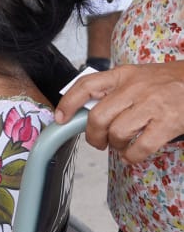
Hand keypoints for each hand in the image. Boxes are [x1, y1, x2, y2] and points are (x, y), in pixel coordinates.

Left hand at [55, 62, 183, 163]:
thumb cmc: (170, 83)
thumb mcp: (139, 77)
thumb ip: (116, 90)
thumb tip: (88, 113)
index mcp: (124, 74)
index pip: (87, 85)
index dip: (68, 103)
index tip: (60, 118)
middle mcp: (135, 88)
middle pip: (98, 117)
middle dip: (93, 136)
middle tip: (99, 142)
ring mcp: (152, 105)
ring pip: (116, 133)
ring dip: (115, 146)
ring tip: (122, 145)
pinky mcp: (167, 123)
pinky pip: (139, 148)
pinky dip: (132, 157)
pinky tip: (134, 154)